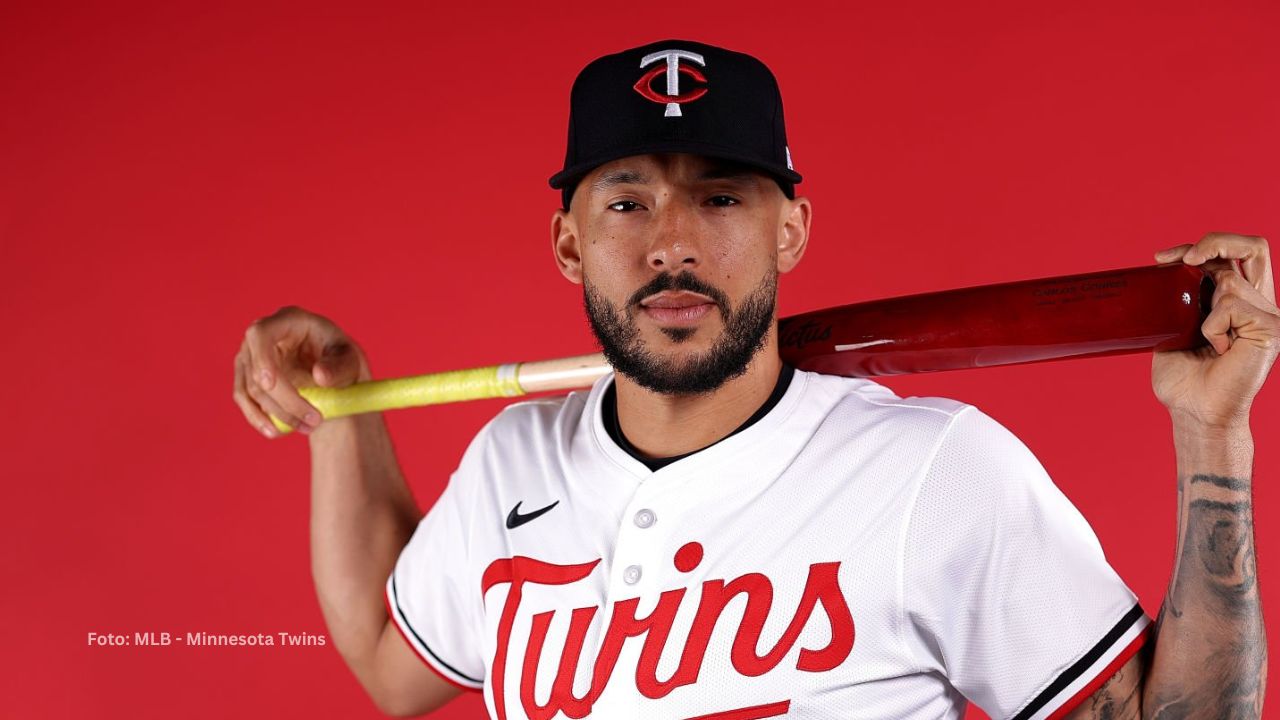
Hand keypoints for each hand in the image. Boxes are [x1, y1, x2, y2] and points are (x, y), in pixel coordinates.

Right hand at [232, 306, 370, 437]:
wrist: (330, 367)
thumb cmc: (340, 357)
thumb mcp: (349, 359)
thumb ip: (339, 367)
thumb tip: (319, 376)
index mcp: (287, 320)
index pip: (260, 334)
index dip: (261, 358)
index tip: (271, 383)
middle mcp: (260, 336)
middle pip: (258, 371)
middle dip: (285, 401)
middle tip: (315, 421)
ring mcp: (249, 357)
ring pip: (253, 391)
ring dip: (279, 414)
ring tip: (308, 427)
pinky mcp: (245, 377)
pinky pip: (245, 400)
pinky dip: (259, 418)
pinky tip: (277, 432)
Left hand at [1152, 233, 1278, 429]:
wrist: (1194, 410)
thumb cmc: (1184, 377)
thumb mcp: (1174, 327)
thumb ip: (1178, 299)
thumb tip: (1158, 271)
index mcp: (1239, 299)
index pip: (1233, 253)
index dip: (1202, 244)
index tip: (1161, 259)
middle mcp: (1259, 302)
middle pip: (1253, 246)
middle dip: (1215, 242)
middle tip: (1185, 259)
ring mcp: (1269, 315)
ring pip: (1230, 281)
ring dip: (1204, 305)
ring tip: (1203, 339)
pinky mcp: (1271, 329)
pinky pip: (1231, 305)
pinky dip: (1212, 325)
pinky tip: (1217, 349)